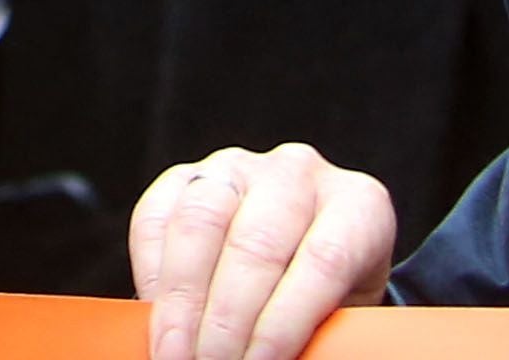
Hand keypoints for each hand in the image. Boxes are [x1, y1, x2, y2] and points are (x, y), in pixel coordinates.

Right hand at [131, 144, 398, 359]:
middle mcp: (297, 174)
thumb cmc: (334, 299)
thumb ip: (322, 336)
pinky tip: (153, 316)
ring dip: (182, 302)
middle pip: (256, 243)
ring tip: (176, 354)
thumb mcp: (347, 316)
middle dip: (226, 320)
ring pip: (200, 222)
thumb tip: (283, 359)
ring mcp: (238, 168)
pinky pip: (155, 215)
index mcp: (358, 204)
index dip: (284, 321)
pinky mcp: (186, 176)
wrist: (309, 261)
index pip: (324, 260)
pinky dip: (150, 272)